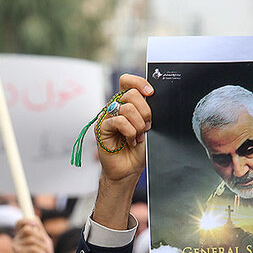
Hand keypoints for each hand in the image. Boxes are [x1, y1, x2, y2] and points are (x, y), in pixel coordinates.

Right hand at [92, 74, 152, 229]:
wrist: (129, 170)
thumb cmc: (138, 150)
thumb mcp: (147, 126)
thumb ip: (146, 111)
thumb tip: (150, 97)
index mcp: (125, 103)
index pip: (127, 81)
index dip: (139, 83)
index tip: (151, 93)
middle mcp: (114, 107)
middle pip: (131, 94)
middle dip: (145, 111)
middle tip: (147, 126)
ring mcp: (107, 117)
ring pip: (127, 108)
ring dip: (138, 125)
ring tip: (137, 136)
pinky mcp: (102, 128)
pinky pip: (119, 121)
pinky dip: (129, 132)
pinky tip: (130, 141)